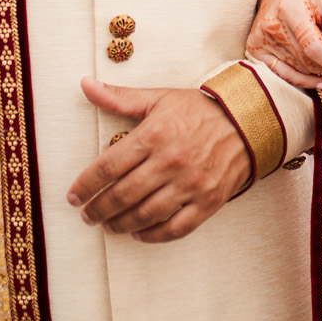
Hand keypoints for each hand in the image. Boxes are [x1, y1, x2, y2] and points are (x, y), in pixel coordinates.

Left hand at [68, 80, 252, 242]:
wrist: (248, 121)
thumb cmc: (199, 110)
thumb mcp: (159, 98)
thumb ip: (120, 97)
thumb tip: (86, 85)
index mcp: (154, 135)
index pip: (107, 167)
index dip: (85, 186)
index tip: (73, 197)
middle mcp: (170, 162)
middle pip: (122, 195)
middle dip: (98, 210)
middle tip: (87, 215)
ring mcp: (190, 185)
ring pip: (145, 215)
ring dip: (120, 225)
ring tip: (108, 225)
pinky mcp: (208, 202)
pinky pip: (175, 228)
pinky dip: (153, 235)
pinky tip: (139, 233)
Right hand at [247, 0, 321, 87]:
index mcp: (291, 8)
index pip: (314, 46)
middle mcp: (271, 24)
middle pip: (307, 60)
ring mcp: (260, 37)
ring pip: (298, 69)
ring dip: (316, 68)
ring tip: (320, 52)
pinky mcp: (254, 48)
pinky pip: (282, 74)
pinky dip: (302, 80)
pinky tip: (318, 80)